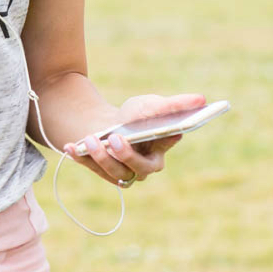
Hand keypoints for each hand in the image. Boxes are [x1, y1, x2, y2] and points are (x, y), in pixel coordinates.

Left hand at [63, 92, 205, 186]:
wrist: (109, 124)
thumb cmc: (135, 117)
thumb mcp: (151, 106)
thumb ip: (175, 105)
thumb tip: (202, 99)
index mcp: (160, 152)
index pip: (164, 148)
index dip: (163, 142)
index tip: (165, 130)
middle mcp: (142, 168)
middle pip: (137, 169)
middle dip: (127, 156)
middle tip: (116, 139)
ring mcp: (120, 172)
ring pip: (113, 172)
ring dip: (101, 157)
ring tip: (91, 139)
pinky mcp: (99, 171)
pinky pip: (90, 167)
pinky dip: (79, 157)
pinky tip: (70, 147)